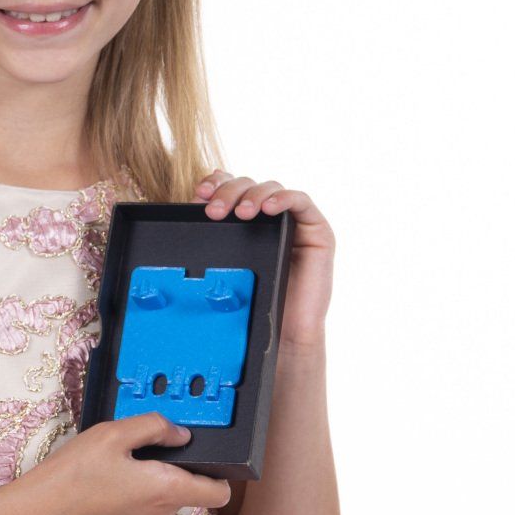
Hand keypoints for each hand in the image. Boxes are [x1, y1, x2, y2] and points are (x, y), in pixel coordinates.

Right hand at [19, 412, 232, 514]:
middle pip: (193, 486)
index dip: (223, 470)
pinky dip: (140, 479)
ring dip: (158, 469)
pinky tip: (112, 464)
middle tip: (155, 434)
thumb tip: (181, 434)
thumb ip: (154, 427)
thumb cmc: (73, 474)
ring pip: (168, 491)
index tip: (210, 447)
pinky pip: (148, 498)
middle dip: (183, 462)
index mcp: (168, 490)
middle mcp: (162, 511)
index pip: (219, 493)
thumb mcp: (113, 435)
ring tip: (126, 446)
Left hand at [195, 168, 333, 349]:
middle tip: (215, 212)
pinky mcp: (317, 229)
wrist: (282, 331)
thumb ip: (216, 234)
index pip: (232, 187)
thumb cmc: (255, 299)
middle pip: (249, 185)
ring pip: (272, 188)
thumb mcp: (227, 261)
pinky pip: (301, 200)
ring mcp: (295, 220)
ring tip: (241, 214)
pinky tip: (268, 208)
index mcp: (248, 221)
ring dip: (253, 196)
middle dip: (229, 193)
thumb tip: (197, 201)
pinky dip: (283, 199)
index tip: (201, 194)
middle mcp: (271, 216)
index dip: (217, 184)